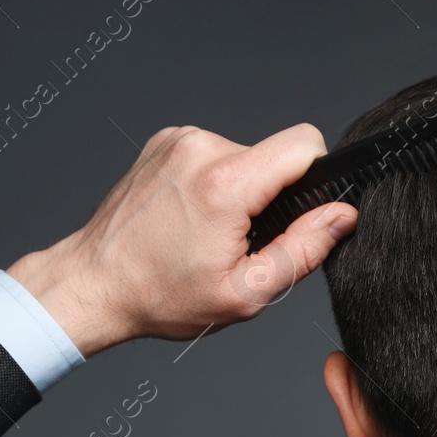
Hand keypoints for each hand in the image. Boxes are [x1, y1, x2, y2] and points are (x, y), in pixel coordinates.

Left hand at [7, 122, 357, 356]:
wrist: (94, 284)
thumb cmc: (161, 296)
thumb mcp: (246, 292)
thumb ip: (303, 250)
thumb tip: (342, 216)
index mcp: (225, 184)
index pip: (304, 144)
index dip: (315, 177)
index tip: (296, 213)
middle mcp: (201, 149)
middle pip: (274, 154)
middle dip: (271, 195)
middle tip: (240, 240)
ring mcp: (178, 140)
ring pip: (246, 155)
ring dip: (242, 190)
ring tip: (210, 232)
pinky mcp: (165, 142)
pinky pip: (216, 153)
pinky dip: (216, 182)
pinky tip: (192, 217)